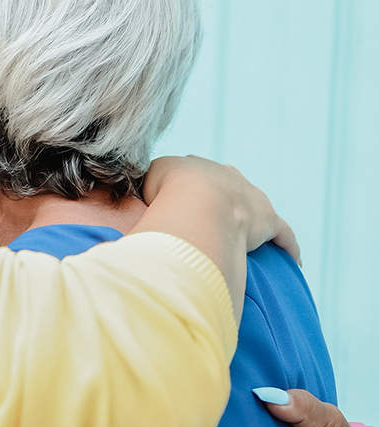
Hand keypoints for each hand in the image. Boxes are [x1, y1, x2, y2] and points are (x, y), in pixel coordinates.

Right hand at [143, 156, 299, 263]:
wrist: (195, 199)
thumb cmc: (165, 193)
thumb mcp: (144, 183)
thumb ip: (144, 190)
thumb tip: (136, 203)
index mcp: (197, 167)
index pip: (193, 175)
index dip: (185, 189)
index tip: (178, 203)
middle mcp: (227, 176)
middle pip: (227, 186)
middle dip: (221, 200)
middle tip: (209, 220)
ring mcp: (251, 197)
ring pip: (254, 208)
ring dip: (250, 221)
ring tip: (243, 238)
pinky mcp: (268, 221)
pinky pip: (283, 234)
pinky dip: (286, 246)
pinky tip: (289, 260)